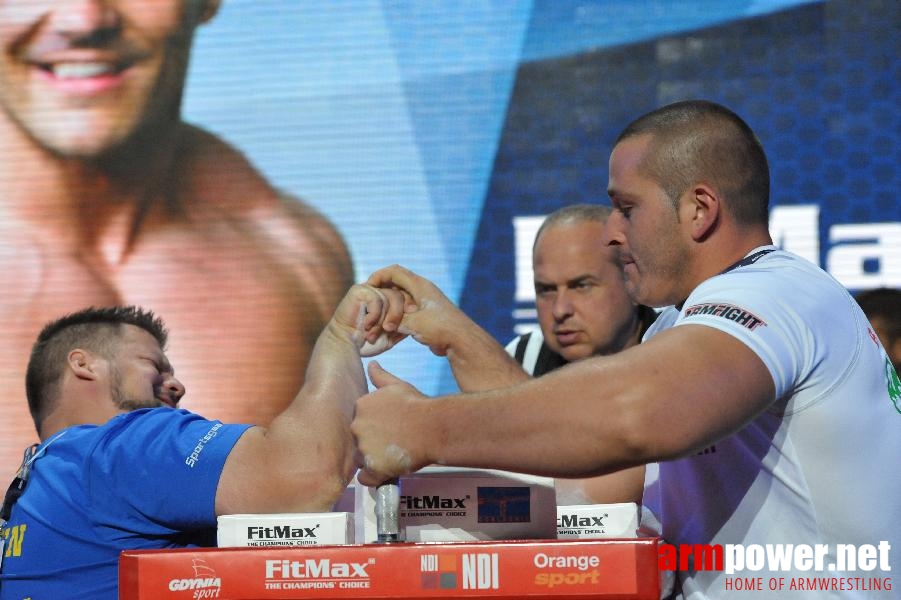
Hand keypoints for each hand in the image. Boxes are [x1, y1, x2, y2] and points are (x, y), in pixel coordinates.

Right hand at [332, 284, 408, 355]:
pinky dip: (375, 316)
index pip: (406, 288)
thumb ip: (404, 321)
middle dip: (398, 313)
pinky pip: (377, 298)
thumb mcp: (394, 333)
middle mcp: (379, 288)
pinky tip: (366, 326)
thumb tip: (414, 311)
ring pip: (391, 297)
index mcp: (389, 296)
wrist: (345, 346)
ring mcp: (369, 288)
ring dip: (385, 319)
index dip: (409, 298)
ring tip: (374, 334)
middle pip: (401, 293)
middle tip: (391, 329)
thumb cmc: (369, 342)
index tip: (410, 313)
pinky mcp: (359, 290)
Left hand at [351, 361, 431, 485]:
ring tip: (395, 454)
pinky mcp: (373, 467)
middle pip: (358, 439)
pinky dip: (374, 477)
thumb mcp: (397, 385)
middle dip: (372, 442)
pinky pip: (365, 478)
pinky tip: (387, 470)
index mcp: (360, 406)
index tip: (389, 427)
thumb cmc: (417, 404)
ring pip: (362, 458)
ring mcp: (364, 448)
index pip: (360, 420)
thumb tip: (371, 364)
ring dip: (374, 459)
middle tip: (393, 441)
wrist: (434, 426)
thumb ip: (380, 376)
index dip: (374, 426)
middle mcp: (357, 427)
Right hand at [366, 264, 470, 356]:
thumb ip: (395, 319)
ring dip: (388, 309)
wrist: (462, 341)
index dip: (378, 277)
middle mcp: (422, 291)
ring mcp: (424, 303)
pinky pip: (406, 313)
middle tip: (368, 305)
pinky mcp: (426, 316)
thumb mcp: (413, 323)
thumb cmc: (440, 328)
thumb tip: (381, 322)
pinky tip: (389, 331)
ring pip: (399, 301)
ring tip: (376, 320)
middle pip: (395, 285)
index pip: (394, 271)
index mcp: (420, 286)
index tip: (367, 288)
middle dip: (381, 294)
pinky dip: (396, 319)